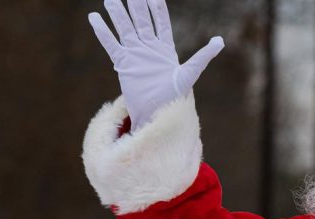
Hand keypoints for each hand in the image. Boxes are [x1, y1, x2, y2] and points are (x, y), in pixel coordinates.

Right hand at [88, 0, 223, 129]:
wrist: (158, 112)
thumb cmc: (176, 95)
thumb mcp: (190, 73)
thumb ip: (203, 56)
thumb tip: (220, 40)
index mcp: (165, 47)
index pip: (160, 22)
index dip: (157, 8)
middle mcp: (149, 47)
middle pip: (141, 21)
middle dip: (136, 6)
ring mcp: (135, 54)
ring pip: (124, 29)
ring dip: (118, 14)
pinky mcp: (123, 64)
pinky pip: (111, 44)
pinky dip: (103, 31)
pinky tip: (94, 17)